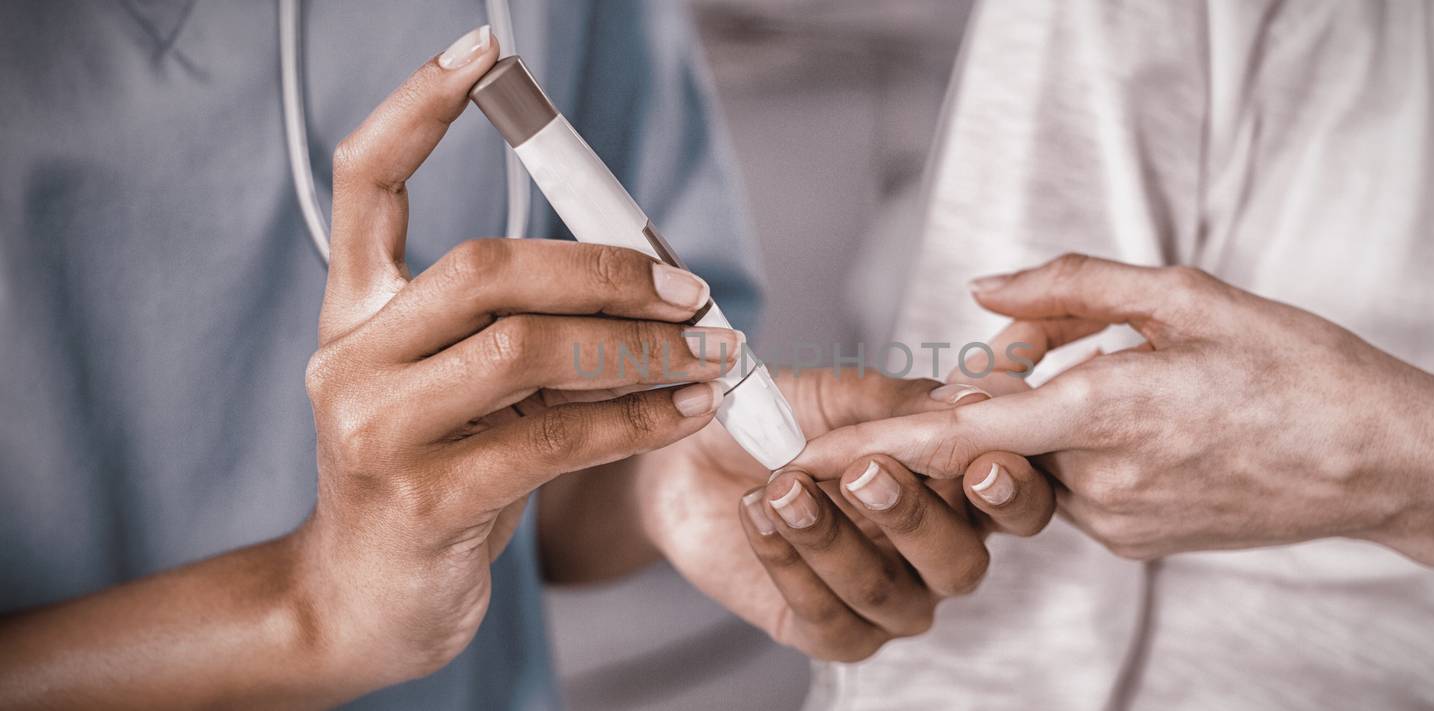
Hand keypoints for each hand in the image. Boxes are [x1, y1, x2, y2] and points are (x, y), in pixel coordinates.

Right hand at [292, 31, 738, 688]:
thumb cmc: (433, 480)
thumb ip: (524, 329)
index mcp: (353, 312)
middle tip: (689, 289)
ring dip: (640, 347)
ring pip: (525, 349)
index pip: (365, 180)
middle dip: (605, 268)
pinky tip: (689, 408)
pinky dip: (639, 419)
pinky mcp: (425, 498)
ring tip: (712, 351)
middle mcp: (349, 357)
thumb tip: (652, 284)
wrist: (368, 602)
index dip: (417, 107)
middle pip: (484, 266)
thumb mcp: (463, 390)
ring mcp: (377, 428)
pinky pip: (554, 438)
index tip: (484, 53)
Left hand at [636, 369, 1052, 659]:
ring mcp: (887, 599)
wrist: (692, 451)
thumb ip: (903, 403)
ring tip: (783, 484)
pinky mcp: (828, 631)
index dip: (1011, 491)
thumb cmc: (782, 417)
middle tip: (862, 471)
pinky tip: (759, 513)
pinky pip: (828, 619)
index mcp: (959, 491)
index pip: (1018, 505)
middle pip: (961, 564)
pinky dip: (789, 562)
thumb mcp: (841, 395)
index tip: (979, 462)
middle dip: (913, 517)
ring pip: (889, 596)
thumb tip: (968, 398)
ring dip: (833, 537)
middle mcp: (936, 554)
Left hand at [792, 254, 1433, 559]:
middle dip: (997, 387)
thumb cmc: (1296, 369)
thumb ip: (1072, 289)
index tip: (799, 461)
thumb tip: (982, 290)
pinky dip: (1079, 448)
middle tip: (1047, 340)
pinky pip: (1074, 486)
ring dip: (1046, 417)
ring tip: (1130, 376)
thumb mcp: (1187, 296)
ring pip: (1036, 460)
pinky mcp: (1137, 541)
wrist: (1381, 460)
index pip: (956, 437)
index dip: (871, 448)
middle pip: (998, 435)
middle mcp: (1097, 482)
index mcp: (1103, 414)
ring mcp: (1117, 522)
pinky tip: (1149, 420)